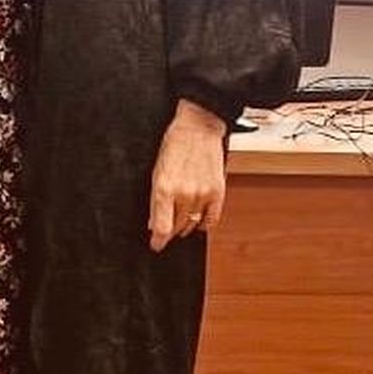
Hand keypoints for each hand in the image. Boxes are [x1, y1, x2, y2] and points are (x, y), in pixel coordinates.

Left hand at [147, 99, 226, 251]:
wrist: (198, 127)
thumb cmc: (175, 144)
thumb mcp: (157, 171)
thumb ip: (156, 199)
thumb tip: (154, 222)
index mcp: (164, 188)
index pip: (161, 228)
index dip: (158, 241)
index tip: (156, 245)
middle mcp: (184, 194)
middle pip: (177, 228)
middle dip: (170, 231)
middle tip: (167, 228)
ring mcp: (202, 194)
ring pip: (193, 224)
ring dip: (186, 226)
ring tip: (182, 219)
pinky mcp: (218, 192)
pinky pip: (212, 219)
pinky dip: (204, 223)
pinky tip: (199, 220)